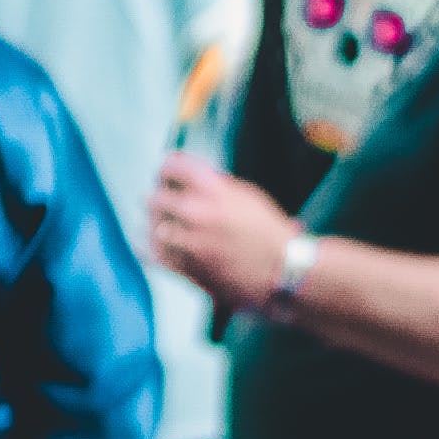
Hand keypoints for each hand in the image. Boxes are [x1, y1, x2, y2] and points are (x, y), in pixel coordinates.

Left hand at [150, 155, 297, 311]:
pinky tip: (154, 242)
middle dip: (161, 196)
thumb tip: (187, 177)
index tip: (166, 173)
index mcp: (213, 190)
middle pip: (157, 197)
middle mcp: (198, 214)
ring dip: (157, 222)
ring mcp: (191, 243)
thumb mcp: (246, 194)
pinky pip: (157, 254)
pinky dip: (153, 246)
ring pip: (154, 226)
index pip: (172, 167)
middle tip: (164, 198)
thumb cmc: (269, 232)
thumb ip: (214, 184)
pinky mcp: (190, 268)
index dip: (168, 168)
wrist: (285, 271)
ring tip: (161, 221)